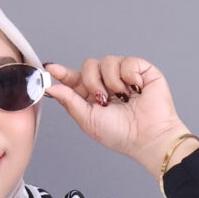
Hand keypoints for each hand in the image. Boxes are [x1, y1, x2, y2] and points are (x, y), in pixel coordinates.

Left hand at [43, 56, 191, 172]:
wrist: (148, 136)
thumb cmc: (121, 134)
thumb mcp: (88, 119)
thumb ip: (69, 101)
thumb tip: (51, 87)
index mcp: (93, 96)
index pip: (75, 79)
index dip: (62, 72)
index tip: (51, 68)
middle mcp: (107, 84)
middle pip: (89, 65)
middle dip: (92, 81)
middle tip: (101, 98)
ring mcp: (125, 76)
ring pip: (107, 61)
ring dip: (112, 81)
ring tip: (122, 97)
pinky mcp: (142, 70)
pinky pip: (128, 61)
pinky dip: (130, 75)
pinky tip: (135, 88)